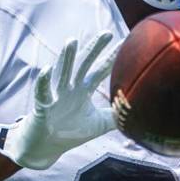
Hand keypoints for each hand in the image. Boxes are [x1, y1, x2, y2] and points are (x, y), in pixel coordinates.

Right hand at [0, 32, 117, 169]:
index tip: (126, 42)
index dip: (112, 58)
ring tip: (72, 40)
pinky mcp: (42, 107)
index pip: (100, 70)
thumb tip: (138, 113)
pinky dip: (43, 82)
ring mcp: (56, 96)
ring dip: (66, 57)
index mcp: (83, 90)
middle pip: (83, 64)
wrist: (45, 148)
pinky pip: (42, 93)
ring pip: (62, 73)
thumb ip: (115, 116)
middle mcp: (70, 88)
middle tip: (106, 33)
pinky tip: (46, 69)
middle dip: (94, 49)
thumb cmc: (69, 132)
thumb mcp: (98, 125)